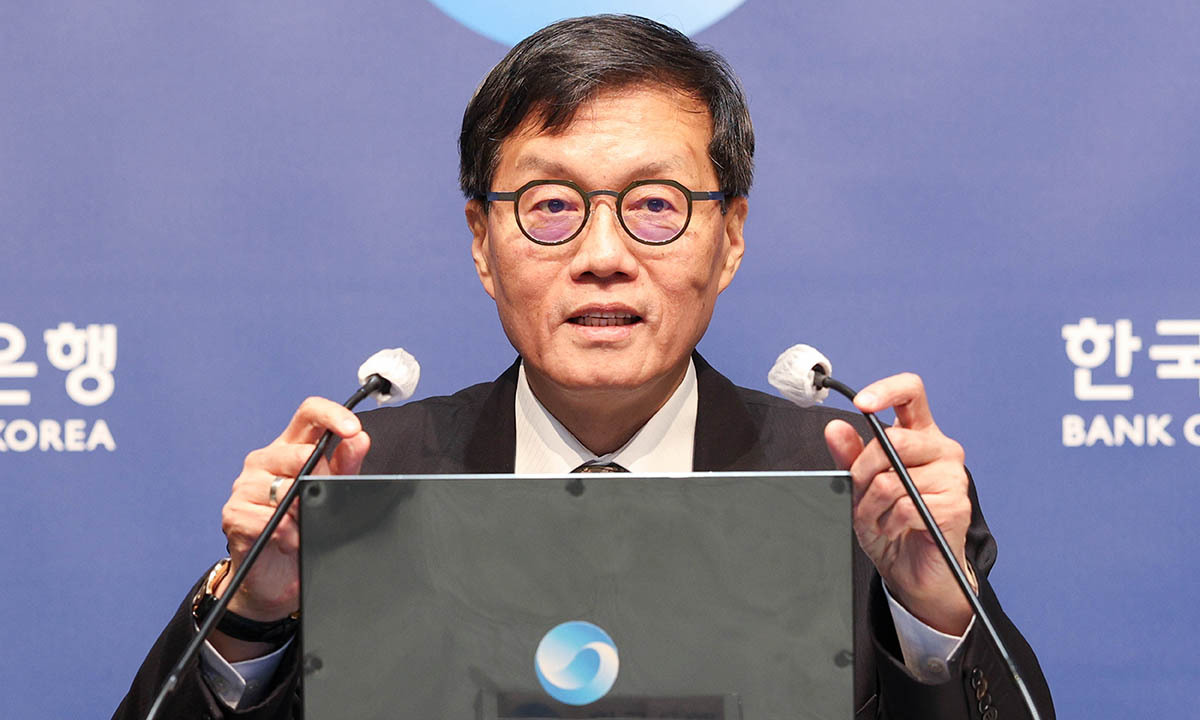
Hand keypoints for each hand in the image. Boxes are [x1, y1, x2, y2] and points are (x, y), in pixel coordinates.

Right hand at [211, 397, 369, 658]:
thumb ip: (346, 466)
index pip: (309, 414)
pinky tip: (289, 542)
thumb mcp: (333, 494)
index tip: (352, 430)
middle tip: (323, 503)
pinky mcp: (234, 514)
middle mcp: (265, 460)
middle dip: (320, 480)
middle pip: (297, 452)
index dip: (332, 415)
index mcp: (292, 448)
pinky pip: (268, 520)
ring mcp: (245, 485)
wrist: (279, 578)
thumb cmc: (306, 529)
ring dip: (303, 513)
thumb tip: (359, 438)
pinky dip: (287, 534)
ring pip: (284, 489)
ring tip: (304, 527)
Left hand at [823, 373, 975, 634]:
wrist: (913, 571)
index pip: (911, 392)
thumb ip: (850, 456)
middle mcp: (941, 449)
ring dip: (871, 505)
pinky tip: (893, 529)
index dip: (886, 390)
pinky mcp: (956, 506)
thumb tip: (835, 427)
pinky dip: (888, 522)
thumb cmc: (890, 524)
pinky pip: (906, 507)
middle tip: (859, 494)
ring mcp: (954, 476)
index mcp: (919, 434)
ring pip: (894, 479)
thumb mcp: (860, 487)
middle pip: (894, 440)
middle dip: (863, 471)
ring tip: (876, 518)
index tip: (862, 403)